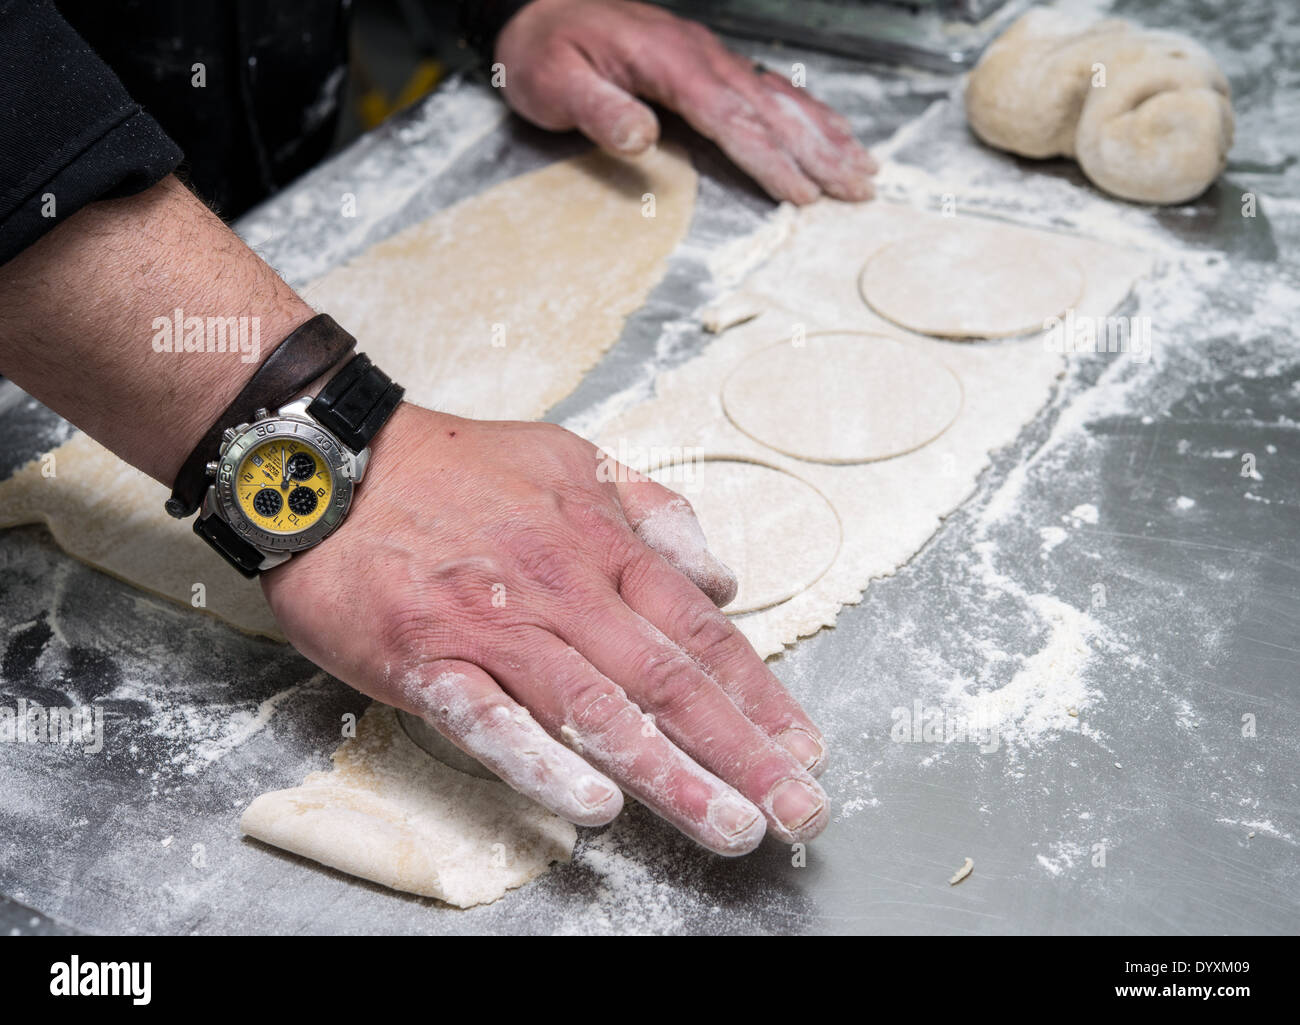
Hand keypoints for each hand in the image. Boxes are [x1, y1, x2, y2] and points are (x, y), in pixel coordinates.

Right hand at [262, 404, 829, 853]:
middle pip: (667, 681)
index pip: (700, 630)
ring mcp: (492, 627)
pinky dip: (541, 764)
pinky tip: (592, 807)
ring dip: (667, 775)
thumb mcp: (574, 461)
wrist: (331, 463)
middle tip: (796, 810)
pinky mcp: (426, 660)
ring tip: (726, 825)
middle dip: (741, 753)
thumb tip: (720, 576)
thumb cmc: (455, 469)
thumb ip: (654, 513)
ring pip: (595, 710)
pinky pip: (490, 722)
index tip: (803, 747)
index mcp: (601, 544)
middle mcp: (560, 589)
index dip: (759, 693)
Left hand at [495, 0, 876, 203]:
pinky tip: (830, 132)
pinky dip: (806, 113)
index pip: (731, 117)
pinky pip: (768, 87)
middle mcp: (700, 56)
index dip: (769, 158)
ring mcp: (709, 57)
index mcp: (668, 63)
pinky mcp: (707, 63)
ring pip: (780, 97)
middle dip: (818, 151)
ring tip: (864, 168)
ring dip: (825, 134)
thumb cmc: (546, 50)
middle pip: (771, 108)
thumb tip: (643, 137)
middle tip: (858, 188)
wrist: (541, 8)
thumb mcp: (554, 83)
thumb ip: (599, 110)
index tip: (800, 193)